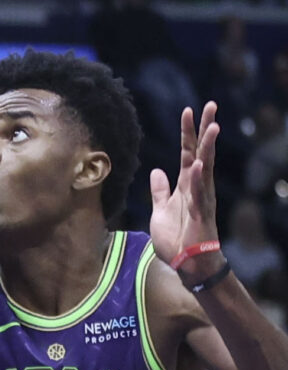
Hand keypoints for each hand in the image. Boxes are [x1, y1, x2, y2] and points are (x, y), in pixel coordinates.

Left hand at [150, 101, 222, 274]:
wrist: (186, 264)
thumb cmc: (175, 239)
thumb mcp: (160, 210)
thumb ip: (159, 191)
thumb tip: (156, 171)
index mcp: (186, 185)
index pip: (187, 152)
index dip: (187, 132)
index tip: (188, 110)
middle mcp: (196, 187)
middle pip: (200, 152)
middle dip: (203, 129)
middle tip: (210, 105)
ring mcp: (200, 199)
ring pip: (204, 168)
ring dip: (207, 148)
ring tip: (212, 126)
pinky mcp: (199, 214)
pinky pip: (198, 194)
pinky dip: (196, 180)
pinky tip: (196, 165)